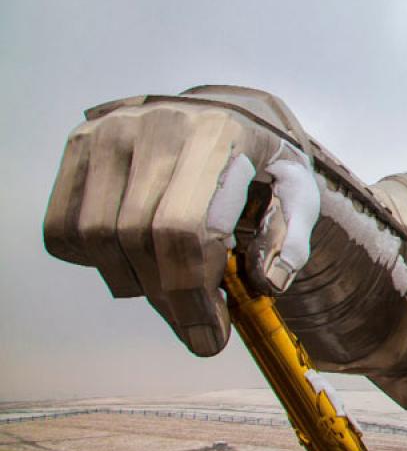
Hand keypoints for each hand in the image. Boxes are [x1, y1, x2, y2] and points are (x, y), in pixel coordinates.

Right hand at [43, 94, 320, 355]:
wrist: (227, 114)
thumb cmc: (264, 164)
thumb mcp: (298, 195)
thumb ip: (291, 241)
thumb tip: (267, 284)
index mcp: (221, 134)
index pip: (186, 227)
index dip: (192, 292)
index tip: (210, 336)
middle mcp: (159, 124)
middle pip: (140, 237)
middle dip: (170, 298)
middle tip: (197, 326)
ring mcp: (112, 131)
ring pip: (97, 237)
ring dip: (134, 283)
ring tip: (172, 288)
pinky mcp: (80, 145)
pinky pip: (64, 228)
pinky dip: (95, 261)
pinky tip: (136, 258)